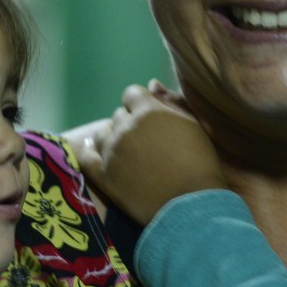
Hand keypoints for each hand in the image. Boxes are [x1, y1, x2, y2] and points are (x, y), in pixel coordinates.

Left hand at [78, 82, 226, 224]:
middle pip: (118, 115)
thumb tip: (151, 84)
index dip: (141, 104)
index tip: (150, 119)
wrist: (192, 202)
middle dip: (129, 124)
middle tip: (145, 142)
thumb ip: (171, 101)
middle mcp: (125, 127)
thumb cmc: (199, 161)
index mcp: (147, 111)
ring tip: (127, 152)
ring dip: (113, 138)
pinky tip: (96, 152)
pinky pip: (87, 157)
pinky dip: (90, 152)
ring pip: (103, 134)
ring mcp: (112, 152)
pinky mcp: (104, 175)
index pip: (132, 93)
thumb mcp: (192, 125)